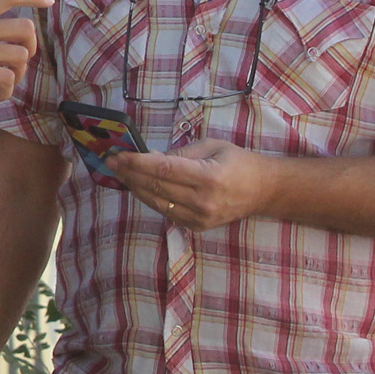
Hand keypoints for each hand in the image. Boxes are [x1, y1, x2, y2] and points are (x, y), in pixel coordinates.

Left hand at [110, 137, 275, 230]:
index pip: (163, 169)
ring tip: (120, 173)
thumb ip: (180, 153)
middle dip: (130, 173)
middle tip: (111, 161)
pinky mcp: (197, 227)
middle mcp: (202, 202)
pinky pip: (166, 212)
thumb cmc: (238, 162)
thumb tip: (149, 157)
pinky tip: (139, 186)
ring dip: (135, 187)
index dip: (136, 163)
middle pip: (155, 187)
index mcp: (208, 178)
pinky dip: (150, 198)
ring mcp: (199, 218)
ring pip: (156, 202)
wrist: (263, 191)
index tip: (118, 155)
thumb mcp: (212, 146)